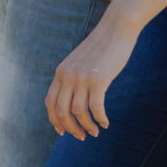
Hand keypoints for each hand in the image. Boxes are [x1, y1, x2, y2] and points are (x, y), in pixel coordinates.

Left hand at [46, 14, 138, 139]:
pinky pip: (96, 107)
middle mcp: (68, 76)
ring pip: (78, 112)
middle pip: (62, 111)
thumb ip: (74, 77)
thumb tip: (74, 100)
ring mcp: (82, 78)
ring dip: (86, 126)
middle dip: (71, 128)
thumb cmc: (101, 47)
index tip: (62, 132)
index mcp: (61, 72)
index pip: (50, 102)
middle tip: (82, 137)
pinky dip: (100, 119)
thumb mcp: (80, 62)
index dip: (55, 120)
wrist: (115, 29)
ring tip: (95, 132)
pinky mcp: (98, 80)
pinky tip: (105, 123)